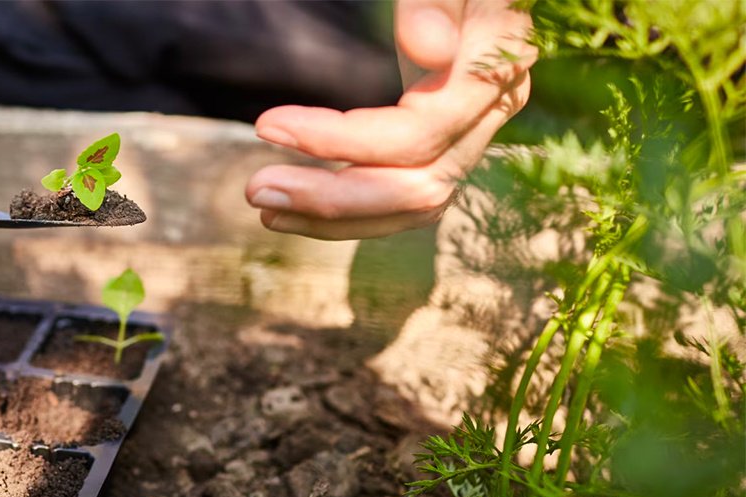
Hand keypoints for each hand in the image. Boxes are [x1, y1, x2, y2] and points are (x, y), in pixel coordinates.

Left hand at [245, 0, 534, 239]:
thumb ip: (436, 3)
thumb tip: (429, 47)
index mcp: (494, 68)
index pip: (417, 133)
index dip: (342, 141)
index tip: (268, 125)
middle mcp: (493, 112)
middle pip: (419, 186)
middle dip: (333, 198)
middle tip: (258, 190)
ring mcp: (475, 136)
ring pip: (414, 207)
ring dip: (336, 219)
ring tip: (269, 211)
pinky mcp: (450, 149)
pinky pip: (405, 198)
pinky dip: (353, 213)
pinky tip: (300, 210)